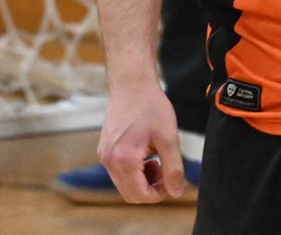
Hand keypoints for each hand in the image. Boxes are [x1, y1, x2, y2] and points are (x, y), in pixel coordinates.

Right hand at [96, 82, 185, 203]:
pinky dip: (134, 171)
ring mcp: (104, 155)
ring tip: (157, 161)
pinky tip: (146, 154)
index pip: (141, 196)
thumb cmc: (150, 106)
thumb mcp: (168, 138)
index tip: (172, 180)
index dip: (160, 194)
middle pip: (130, 194)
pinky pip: (119, 172)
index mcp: (124, 159)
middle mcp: (109, 160)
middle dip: (151, 189)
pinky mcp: (104, 149)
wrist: (131, 83)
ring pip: (124, 184)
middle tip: (165, 171)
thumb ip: (173, 168)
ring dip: (142, 180)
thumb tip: (176, 193)